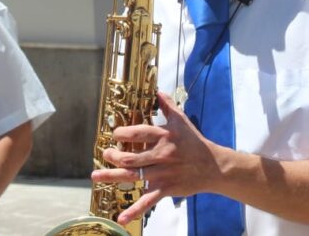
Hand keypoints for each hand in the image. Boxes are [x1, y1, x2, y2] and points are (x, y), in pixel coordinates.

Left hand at [91, 92, 225, 225]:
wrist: (213, 166)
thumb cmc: (194, 142)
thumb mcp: (182, 120)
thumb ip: (168, 104)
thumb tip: (156, 90)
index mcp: (164, 136)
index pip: (138, 133)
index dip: (122, 134)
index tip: (114, 135)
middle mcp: (161, 155)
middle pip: (131, 157)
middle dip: (113, 156)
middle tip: (105, 154)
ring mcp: (163, 173)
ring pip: (134, 176)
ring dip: (112, 176)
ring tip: (96, 176)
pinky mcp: (166, 189)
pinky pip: (148, 201)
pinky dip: (134, 210)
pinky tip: (121, 218)